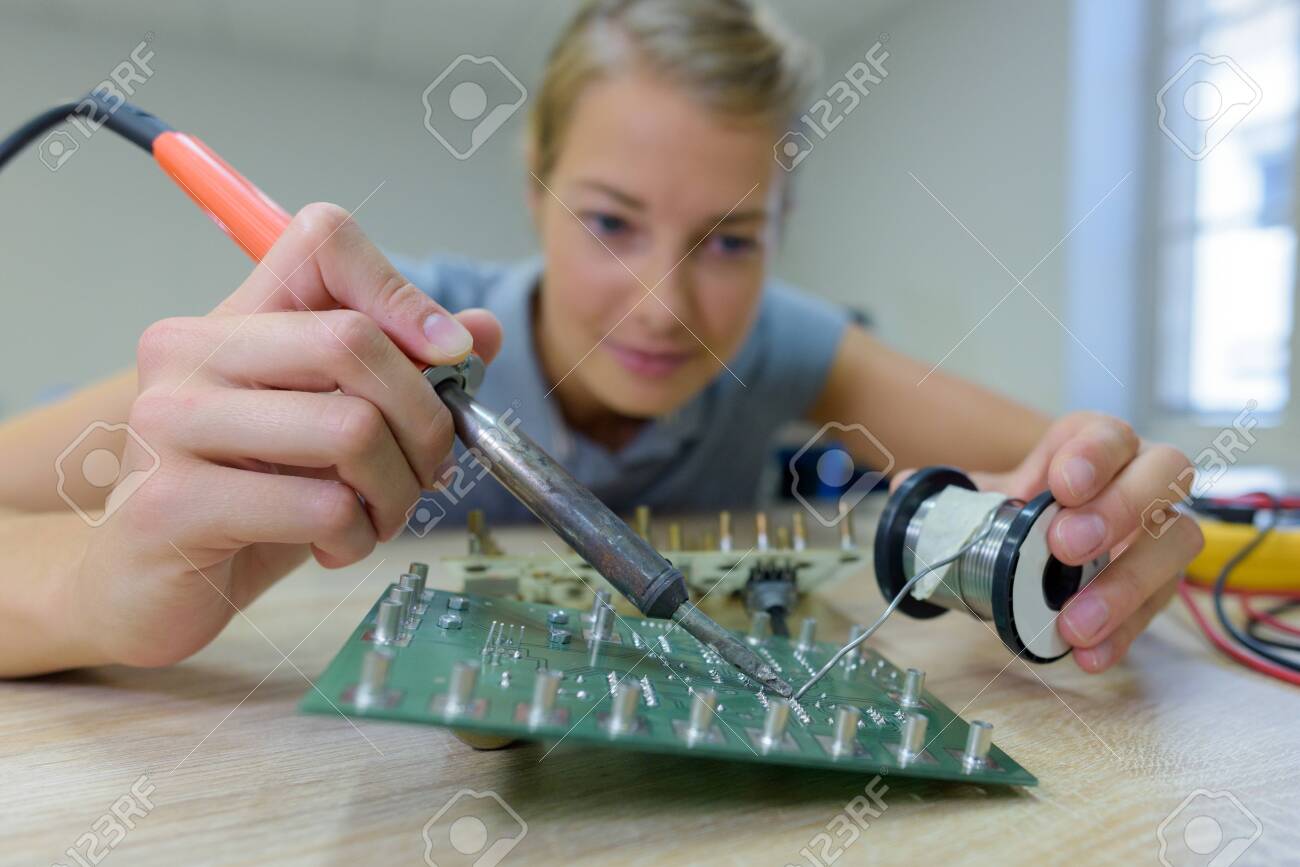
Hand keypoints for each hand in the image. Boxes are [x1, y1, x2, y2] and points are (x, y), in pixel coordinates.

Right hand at [77, 203, 501, 666]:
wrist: (147, 591)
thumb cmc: (251, 504)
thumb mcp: (334, 431)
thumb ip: (403, 376)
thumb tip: (484, 330)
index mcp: (234, 320)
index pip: (322, 239)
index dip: (403, 293)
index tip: (447, 358)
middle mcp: (191, 352)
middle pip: (355, 340)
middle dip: (425, 420)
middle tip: (424, 471)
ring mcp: (172, 423)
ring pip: (352, 429)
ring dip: (397, 491)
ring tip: (374, 517)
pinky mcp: (172, 502)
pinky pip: (322, 506)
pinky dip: (357, 538)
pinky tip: (332, 547)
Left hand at [968, 412, 1203, 672]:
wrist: (1043, 542)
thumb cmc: (1026, 506)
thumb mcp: (990, 492)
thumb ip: (954, 491)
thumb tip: (904, 486)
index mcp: (1096, 444)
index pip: (1110, 431)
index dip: (1093, 454)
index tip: (1062, 486)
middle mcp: (1140, 478)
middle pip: (1164, 474)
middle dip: (1119, 508)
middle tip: (1067, 546)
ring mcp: (1157, 530)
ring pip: (1174, 542)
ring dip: (1126, 584)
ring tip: (1074, 620)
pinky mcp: (1159, 582)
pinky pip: (1156, 606)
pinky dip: (1123, 634)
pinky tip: (1089, 653)